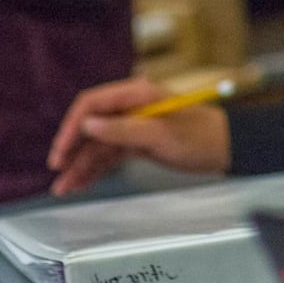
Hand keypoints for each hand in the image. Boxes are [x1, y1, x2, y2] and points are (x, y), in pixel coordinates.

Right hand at [47, 76, 231, 194]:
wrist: (225, 147)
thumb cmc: (199, 136)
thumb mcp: (160, 134)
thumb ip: (123, 129)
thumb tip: (88, 125)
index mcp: (135, 94)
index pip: (92, 104)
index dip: (72, 126)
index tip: (61, 151)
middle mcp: (130, 107)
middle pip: (90, 125)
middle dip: (72, 149)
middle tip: (57, 172)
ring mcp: (132, 125)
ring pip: (98, 145)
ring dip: (80, 165)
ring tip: (63, 188)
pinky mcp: (137, 143)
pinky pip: (110, 155)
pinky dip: (95, 169)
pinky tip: (80, 184)